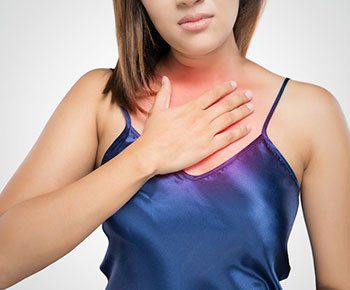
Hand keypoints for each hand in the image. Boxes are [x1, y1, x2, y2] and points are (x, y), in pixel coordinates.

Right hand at [137, 76, 253, 175]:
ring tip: (251, 107)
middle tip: (249, 94)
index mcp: (190, 108)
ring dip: (242, 112)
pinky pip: (228, 138)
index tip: (233, 84)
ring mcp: (205, 133)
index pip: (212, 95)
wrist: (151, 154)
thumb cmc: (152, 134)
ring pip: (229, 119)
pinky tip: (248, 128)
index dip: (224, 88)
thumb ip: (164, 94)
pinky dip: (239, 132)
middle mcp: (201, 118)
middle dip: (238, 98)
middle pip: (224, 105)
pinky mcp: (207, 148)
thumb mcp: (156, 110)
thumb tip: (165, 78)